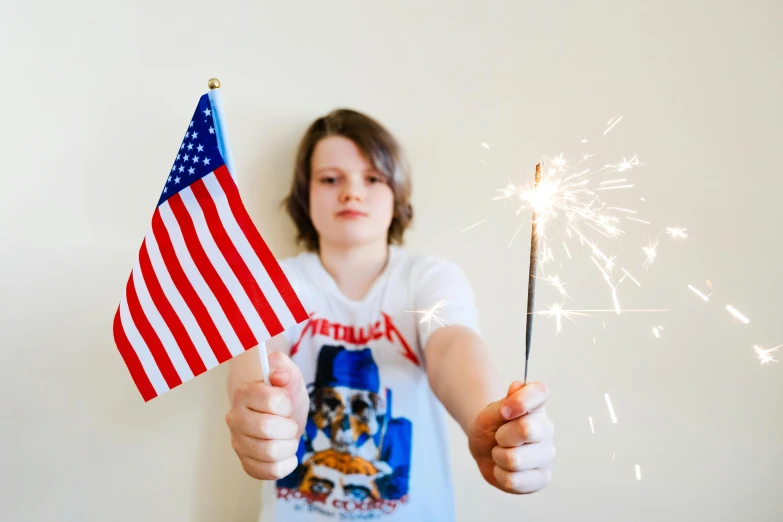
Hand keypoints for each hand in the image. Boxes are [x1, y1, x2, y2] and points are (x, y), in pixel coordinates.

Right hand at [225, 352, 308, 479]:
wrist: (279, 413)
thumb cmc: (284, 394)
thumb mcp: (289, 376)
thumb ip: (284, 368)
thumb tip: (278, 376)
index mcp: (244, 393)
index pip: (270, 401)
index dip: (286, 404)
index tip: (286, 404)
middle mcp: (235, 418)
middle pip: (267, 428)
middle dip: (289, 427)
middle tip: (290, 424)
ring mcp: (238, 442)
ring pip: (269, 453)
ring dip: (289, 446)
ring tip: (289, 439)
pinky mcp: (245, 462)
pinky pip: (267, 472)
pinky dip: (285, 465)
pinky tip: (287, 455)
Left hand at [467, 381, 554, 493]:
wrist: (485, 450)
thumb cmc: (490, 428)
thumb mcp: (489, 413)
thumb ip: (504, 402)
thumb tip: (517, 387)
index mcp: (537, 406)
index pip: (540, 392)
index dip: (520, 401)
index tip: (504, 410)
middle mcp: (547, 428)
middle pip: (526, 429)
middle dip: (502, 435)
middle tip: (499, 436)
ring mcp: (547, 454)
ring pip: (515, 459)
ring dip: (498, 456)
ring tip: (501, 453)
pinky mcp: (542, 478)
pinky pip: (513, 480)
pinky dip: (500, 474)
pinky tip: (504, 469)